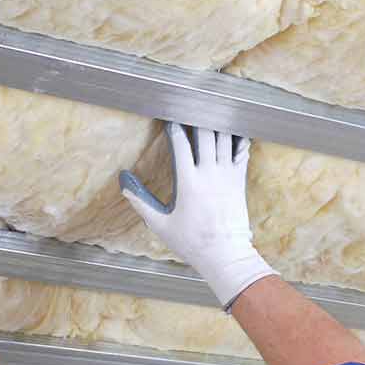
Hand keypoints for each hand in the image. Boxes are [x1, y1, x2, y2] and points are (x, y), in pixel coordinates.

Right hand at [119, 123, 275, 309]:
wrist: (225, 254)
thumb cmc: (191, 242)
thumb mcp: (160, 224)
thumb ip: (140, 202)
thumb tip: (123, 182)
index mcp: (188, 182)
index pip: (181, 144)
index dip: (174, 129)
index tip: (169, 122)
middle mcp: (209, 173)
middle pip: (205, 133)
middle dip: (197, 118)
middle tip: (191, 110)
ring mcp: (227, 175)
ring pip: (224, 138)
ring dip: (216, 124)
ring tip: (210, 114)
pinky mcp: (239, 180)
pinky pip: (241, 151)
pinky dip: (237, 139)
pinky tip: (232, 132)